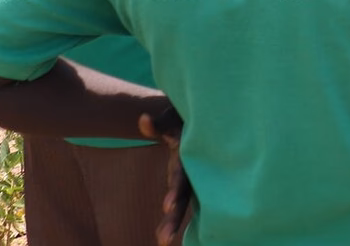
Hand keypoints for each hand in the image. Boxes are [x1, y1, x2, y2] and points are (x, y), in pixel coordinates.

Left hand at [139, 107, 191, 245]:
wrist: (206, 116)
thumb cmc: (184, 118)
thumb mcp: (172, 119)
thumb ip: (157, 124)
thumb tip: (143, 121)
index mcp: (187, 157)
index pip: (181, 177)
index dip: (175, 191)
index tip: (166, 207)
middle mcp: (192, 171)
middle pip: (184, 197)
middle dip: (174, 218)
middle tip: (163, 241)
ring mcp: (192, 177)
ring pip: (186, 202)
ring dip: (174, 222)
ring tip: (163, 242)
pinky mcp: (190, 181)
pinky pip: (186, 200)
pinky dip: (181, 216)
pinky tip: (165, 236)